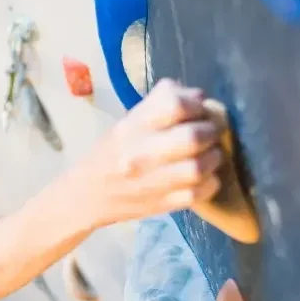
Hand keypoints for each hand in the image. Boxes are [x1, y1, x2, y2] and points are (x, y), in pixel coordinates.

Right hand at [75, 78, 223, 226]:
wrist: (85, 196)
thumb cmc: (109, 155)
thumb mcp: (126, 123)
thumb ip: (159, 104)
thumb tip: (197, 95)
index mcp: (130, 128)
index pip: (174, 105)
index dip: (196, 104)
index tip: (198, 108)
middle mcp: (139, 155)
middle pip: (193, 137)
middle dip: (211, 131)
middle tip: (210, 132)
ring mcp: (150, 183)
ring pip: (199, 167)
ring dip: (214, 158)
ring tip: (210, 155)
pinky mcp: (161, 205)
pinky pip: (199, 193)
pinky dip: (210, 183)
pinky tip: (205, 177)